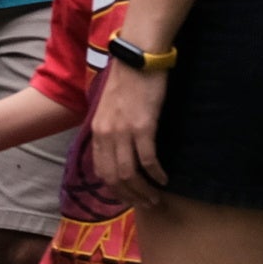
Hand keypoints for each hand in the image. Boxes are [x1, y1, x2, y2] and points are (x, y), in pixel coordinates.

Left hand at [88, 56, 170, 209]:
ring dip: (145, 190)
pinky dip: (157, 174)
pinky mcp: (142, 127)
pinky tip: (165, 179)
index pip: (101, 170)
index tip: (129, 198)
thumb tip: (118, 151)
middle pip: (114, 177)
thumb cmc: (128, 83)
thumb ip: (111, 130)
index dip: (115, 189)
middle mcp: (106, 134)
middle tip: (147, 203)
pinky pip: (148, 160)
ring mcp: (123, 131)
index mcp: (97, 130)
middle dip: (130, 195)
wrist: (138, 60)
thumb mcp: (110, 109)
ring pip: (130, 173)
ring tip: (157, 197)